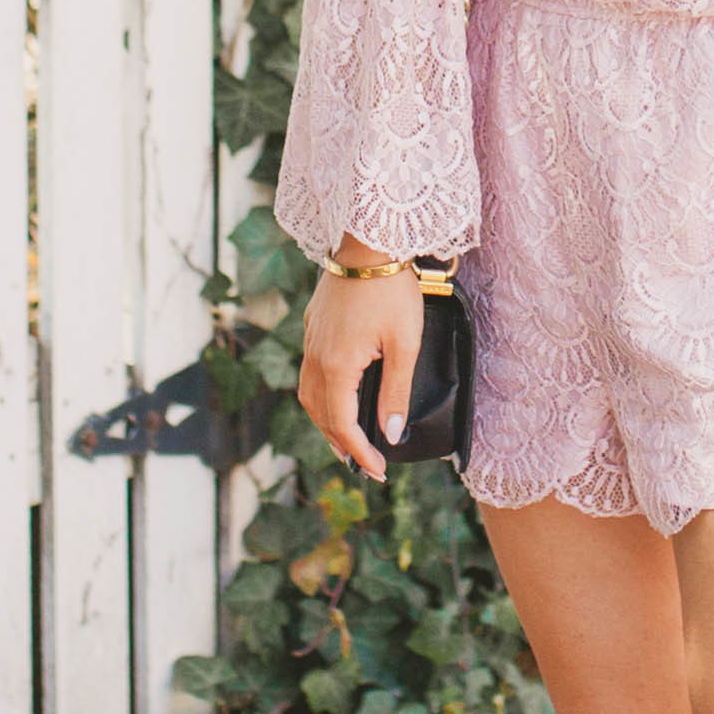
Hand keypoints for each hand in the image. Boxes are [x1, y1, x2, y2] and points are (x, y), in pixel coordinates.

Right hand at [297, 245, 420, 482]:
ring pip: (309, 395)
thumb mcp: (404, 343)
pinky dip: (322, 397)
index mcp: (337, 367)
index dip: (360, 453)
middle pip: (320, 415)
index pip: (343, 425)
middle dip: (340, 443)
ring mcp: (311, 341)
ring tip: (347, 437)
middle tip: (363, 463)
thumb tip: (391, 433)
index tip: (378, 470)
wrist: (366, 243)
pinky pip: (310, 374)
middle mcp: (316, 358)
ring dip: (326, 422)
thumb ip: (397, 391)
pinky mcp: (313, 327)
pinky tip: (338, 395)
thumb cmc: (391, 291)